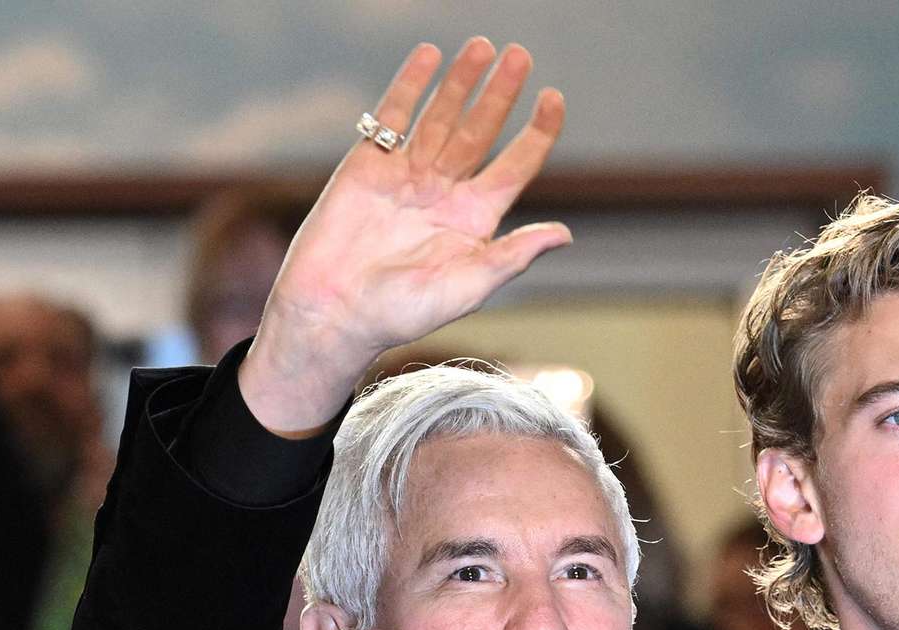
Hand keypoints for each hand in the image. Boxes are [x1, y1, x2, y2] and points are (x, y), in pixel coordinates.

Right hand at [242, 38, 570, 434]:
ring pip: (441, 118)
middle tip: (520, 55)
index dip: (537, 133)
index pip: (515, 166)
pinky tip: (429, 57)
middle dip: (500, 94)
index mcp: (475, 221)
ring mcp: (407, 176)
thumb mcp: (468, 285)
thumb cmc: (401, 313)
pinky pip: (393, 118)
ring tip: (482, 47)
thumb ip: (513, 255)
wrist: (333, 312)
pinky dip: (410, 86)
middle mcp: (445, 193)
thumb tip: (565, 234)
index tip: (554, 99)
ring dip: (461, 83)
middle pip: (480, 132)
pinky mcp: (367, 166)